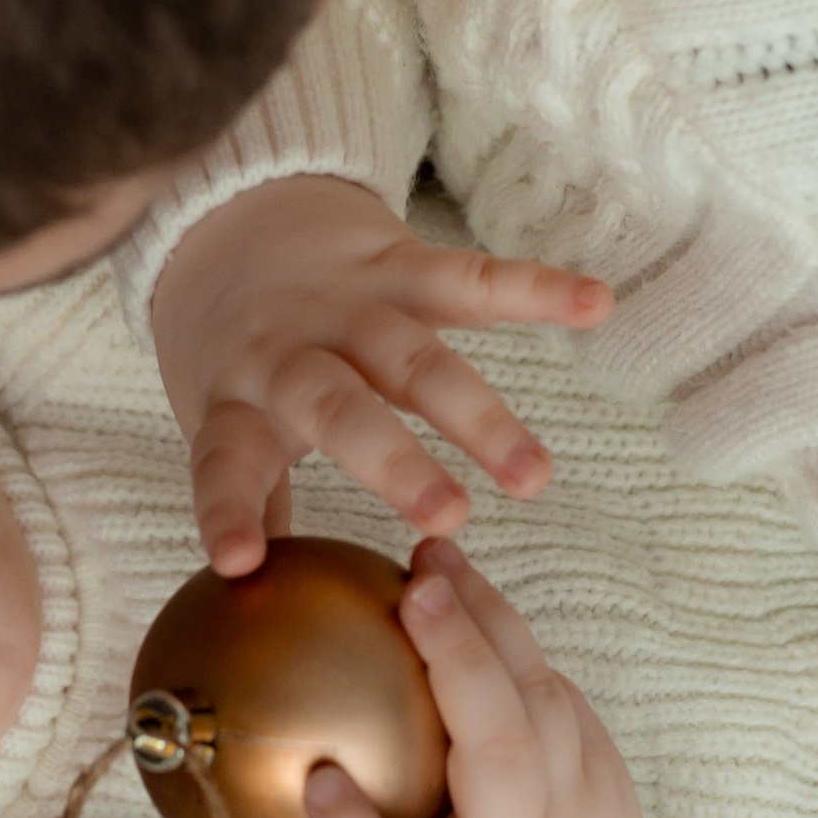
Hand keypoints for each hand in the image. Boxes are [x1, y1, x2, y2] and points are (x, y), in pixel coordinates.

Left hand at [150, 179, 610, 577]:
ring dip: (478, 415)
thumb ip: (253, 505)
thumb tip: (260, 601)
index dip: (228, 512)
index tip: (239, 563)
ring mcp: (347, 307)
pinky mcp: (397, 263)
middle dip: (396, 463)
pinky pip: (470, 277)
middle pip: (342, 409)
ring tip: (533, 476)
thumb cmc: (236, 354)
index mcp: (237, 404)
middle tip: (450, 519)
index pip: (225, 466)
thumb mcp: (222, 424)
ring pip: (417, 359)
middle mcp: (288, 355)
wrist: (228, 216)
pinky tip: (594, 305)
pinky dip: (534, 289)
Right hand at [177, 539, 656, 817]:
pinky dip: (511, 634)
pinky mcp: (604, 772)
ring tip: (432, 559)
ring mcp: (576, 816)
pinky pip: (556, 690)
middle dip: (466, 671)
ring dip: (492, 624)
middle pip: (506, 765)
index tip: (316, 779)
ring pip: (543, 707)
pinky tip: (460, 582)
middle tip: (414, 594)